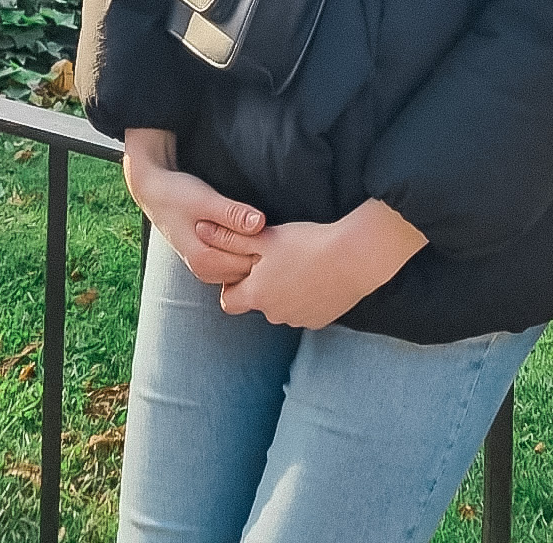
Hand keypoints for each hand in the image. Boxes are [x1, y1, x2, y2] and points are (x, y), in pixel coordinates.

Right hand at [122, 128, 265, 286]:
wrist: (155, 191)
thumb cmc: (178, 193)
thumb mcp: (206, 200)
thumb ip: (232, 213)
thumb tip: (260, 223)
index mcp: (204, 261)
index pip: (249, 263)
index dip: (263, 243)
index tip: (266, 221)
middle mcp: (204, 272)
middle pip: (247, 269)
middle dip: (259, 249)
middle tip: (264, 222)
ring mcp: (206, 269)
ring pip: (242, 268)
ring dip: (252, 249)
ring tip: (252, 223)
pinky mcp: (208, 261)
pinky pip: (235, 263)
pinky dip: (243, 250)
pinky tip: (244, 231)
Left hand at [214, 199, 426, 329]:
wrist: (353, 259)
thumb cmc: (306, 244)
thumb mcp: (264, 237)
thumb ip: (230, 237)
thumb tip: (199, 230)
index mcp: (257, 295)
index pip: (229, 300)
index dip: (234, 282)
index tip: (247, 263)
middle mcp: (274, 314)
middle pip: (259, 302)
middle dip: (263, 284)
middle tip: (278, 257)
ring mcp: (298, 320)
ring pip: (283, 306)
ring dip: (286, 290)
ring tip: (301, 263)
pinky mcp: (320, 320)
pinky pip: (306, 309)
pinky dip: (307, 296)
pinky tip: (317, 274)